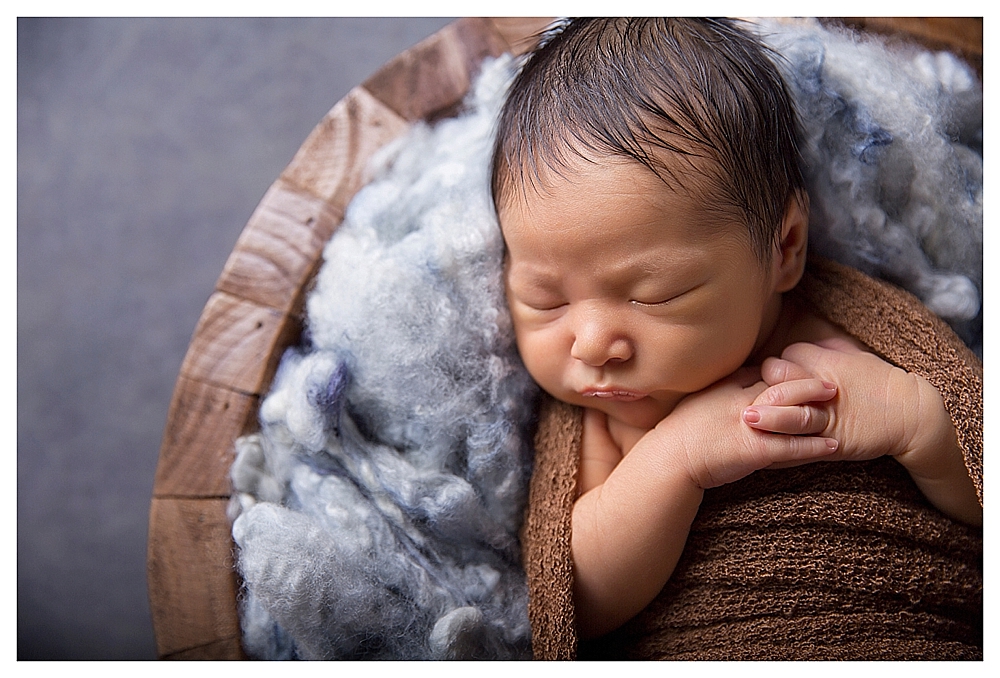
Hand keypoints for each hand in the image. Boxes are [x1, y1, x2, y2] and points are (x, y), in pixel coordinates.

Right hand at [655, 367, 838, 488]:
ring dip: (819, 411)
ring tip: (838, 409)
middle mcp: (743, 402)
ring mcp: (751, 425)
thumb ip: (725, 388)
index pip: (765, 373)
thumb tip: (746, 375)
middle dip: (810, 384)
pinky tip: (832, 445)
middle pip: (785, 386)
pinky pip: (792, 447)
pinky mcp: (755, 451)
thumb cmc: (682, 430)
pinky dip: (814, 446)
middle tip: (830, 384)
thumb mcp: (702, 399)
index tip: (804, 371)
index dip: (787, 372)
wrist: (670, 459)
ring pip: (794, 414)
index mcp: (729, 388)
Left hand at [743, 339, 979, 524]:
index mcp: (821, 359)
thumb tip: (804, 345)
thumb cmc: (878, 381)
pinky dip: (784, 450)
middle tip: (745, 400)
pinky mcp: (835, 439)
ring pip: (792, 411)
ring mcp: (828, 413)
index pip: (780, 359)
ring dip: (768, 417)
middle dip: (761, 389)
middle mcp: (820, 384)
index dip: (770, 371)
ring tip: (746, 419)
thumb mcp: (851, 356)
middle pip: (778, 380)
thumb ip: (824, 349)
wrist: (911, 413)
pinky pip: (805, 444)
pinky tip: (764, 455)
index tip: (762, 385)